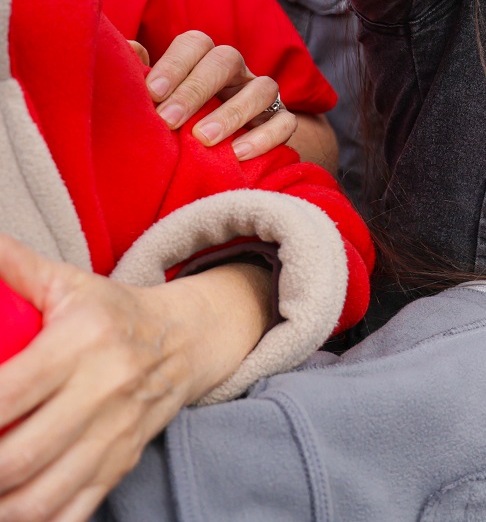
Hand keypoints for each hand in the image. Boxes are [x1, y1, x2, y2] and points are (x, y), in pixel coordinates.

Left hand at [0, 235, 272, 519]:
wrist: (188, 340)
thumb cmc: (112, 313)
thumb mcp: (68, 282)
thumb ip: (15, 267)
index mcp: (82, 342)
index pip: (9, 391)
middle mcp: (103, 391)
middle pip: (21, 454)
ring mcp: (113, 434)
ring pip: (42, 495)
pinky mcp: (120, 463)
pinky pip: (72, 511)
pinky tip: (7, 511)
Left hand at [134, 31, 295, 160]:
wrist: (222, 149)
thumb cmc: (180, 118)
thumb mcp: (159, 96)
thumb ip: (142, 73)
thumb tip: (126, 49)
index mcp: (204, 60)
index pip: (194, 44)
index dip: (174, 64)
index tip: (151, 93)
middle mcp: (237, 72)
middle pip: (226, 59)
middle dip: (195, 89)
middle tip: (168, 120)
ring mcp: (263, 96)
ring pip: (262, 88)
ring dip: (232, 112)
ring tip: (204, 139)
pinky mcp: (282, 121)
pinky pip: (285, 123)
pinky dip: (264, 137)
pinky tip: (238, 154)